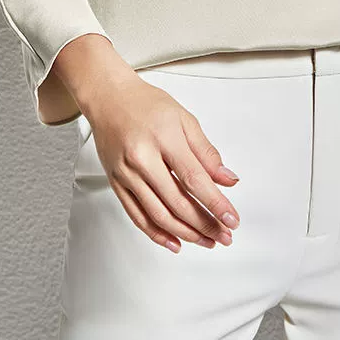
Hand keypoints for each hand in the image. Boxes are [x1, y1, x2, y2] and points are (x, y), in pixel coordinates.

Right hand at [49, 33, 240, 253]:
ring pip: (158, 215)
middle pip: (177, 202)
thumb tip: (227, 180)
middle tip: (224, 235)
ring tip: (206, 241)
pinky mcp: (116, 184)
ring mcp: (126, 174)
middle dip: (205, 224)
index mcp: (163, 138)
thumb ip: (206, 151)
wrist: (108, 97)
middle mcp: (142, 159)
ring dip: (186, 234)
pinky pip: (137, 216)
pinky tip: (175, 242)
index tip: (232, 220)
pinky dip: (157, 234)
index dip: (215, 203)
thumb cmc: (146, 104)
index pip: (194, 179)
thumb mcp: (184, 118)